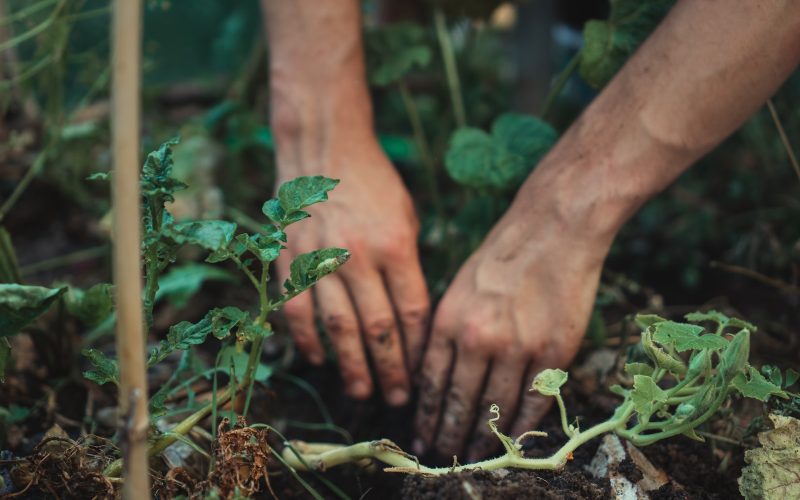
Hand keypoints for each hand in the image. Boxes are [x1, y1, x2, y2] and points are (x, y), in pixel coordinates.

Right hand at [276, 139, 429, 405]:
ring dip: (350, 366)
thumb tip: (412, 318)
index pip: (412, 312)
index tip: (423, 374)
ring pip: (338, 328)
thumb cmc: (374, 184)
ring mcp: (320, 259)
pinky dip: (308, 340)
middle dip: (390, 370)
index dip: (418, 349)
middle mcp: (358, 256)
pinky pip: (298, 310)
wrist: (324, 148)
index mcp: (396, 245)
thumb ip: (409, 266)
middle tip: (397, 401)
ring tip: (362, 392)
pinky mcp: (290, 259)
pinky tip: (319, 360)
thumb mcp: (407, 217)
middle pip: (378, 329)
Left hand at [413, 174, 609, 460]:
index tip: (420, 437)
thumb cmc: (502, 254)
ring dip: (483, 438)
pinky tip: (512, 441)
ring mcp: (518, 347)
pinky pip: (534, 402)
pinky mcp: (553, 352)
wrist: (553, 229)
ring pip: (495, 409)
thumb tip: (434, 376)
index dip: (425, 417)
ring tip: (474, 455)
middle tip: (442, 456)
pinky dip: (522, 427)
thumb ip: (445, 331)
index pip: (431, 383)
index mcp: (448, 320)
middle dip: (448, 435)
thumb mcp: (458, 287)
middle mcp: (478, 338)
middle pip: (459, 403)